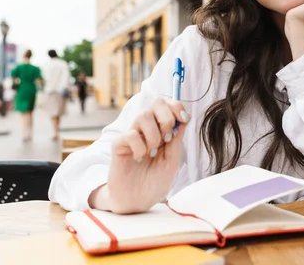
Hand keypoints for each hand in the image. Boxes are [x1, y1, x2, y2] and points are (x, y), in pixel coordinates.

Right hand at [89, 97, 190, 213]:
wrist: (138, 202)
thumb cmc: (155, 182)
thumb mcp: (172, 161)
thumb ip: (176, 141)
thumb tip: (184, 119)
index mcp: (161, 130)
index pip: (167, 105)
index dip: (176, 106)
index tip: (183, 118)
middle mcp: (146, 129)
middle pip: (156, 103)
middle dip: (166, 118)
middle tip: (166, 138)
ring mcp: (132, 135)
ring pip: (143, 116)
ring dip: (153, 135)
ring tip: (152, 152)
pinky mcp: (119, 145)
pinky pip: (130, 134)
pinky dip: (139, 146)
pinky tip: (139, 158)